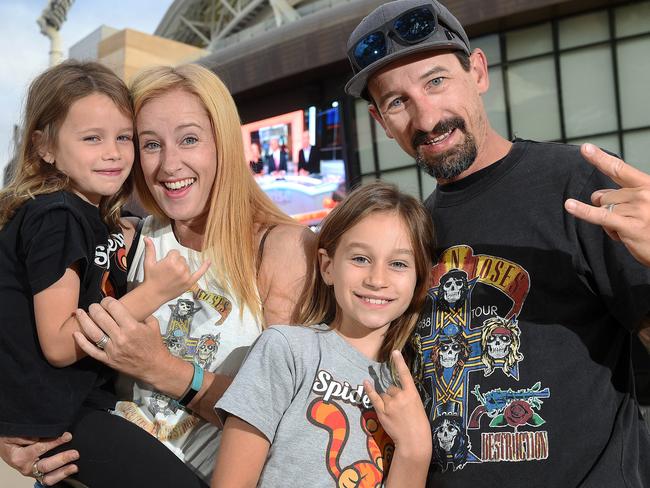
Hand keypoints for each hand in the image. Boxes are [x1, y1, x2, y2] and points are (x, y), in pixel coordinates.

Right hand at [0, 433, 77, 485]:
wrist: (4, 449)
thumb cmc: (8, 441)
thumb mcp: (14, 435)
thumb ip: (28, 436)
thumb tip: (43, 435)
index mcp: (20, 457)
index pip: (40, 448)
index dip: (55, 442)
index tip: (67, 436)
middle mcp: (26, 467)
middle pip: (46, 465)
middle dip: (62, 459)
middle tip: (74, 454)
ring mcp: (32, 472)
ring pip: (47, 477)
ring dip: (62, 472)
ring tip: (74, 467)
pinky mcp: (36, 474)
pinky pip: (47, 479)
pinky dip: (58, 476)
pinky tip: (68, 470)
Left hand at [73, 297, 169, 383]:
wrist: (154, 367)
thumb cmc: (155, 345)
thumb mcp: (154, 325)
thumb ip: (143, 314)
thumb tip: (132, 307)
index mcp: (132, 327)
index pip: (114, 308)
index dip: (108, 301)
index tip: (107, 301)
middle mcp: (120, 337)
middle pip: (101, 317)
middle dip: (95, 308)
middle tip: (93, 306)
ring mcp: (112, 350)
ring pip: (93, 332)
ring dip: (84, 320)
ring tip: (79, 312)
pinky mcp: (107, 360)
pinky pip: (91, 350)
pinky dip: (81, 342)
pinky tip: (75, 334)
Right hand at [141, 237, 209, 302]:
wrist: (153, 294)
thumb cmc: (150, 278)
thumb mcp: (149, 262)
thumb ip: (150, 249)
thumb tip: (147, 238)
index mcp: (170, 261)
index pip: (175, 253)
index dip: (169, 257)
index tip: (165, 264)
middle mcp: (179, 268)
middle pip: (181, 259)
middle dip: (175, 263)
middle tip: (167, 272)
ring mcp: (185, 275)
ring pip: (187, 265)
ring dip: (181, 269)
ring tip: (172, 277)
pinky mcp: (189, 282)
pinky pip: (199, 273)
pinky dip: (204, 267)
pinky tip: (208, 261)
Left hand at [363, 350, 430, 457]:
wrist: (414, 441)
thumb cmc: (419, 425)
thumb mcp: (418, 407)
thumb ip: (407, 397)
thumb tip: (396, 392)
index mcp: (412, 394)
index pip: (405, 375)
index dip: (399, 362)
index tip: (395, 352)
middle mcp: (400, 396)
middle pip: (392, 388)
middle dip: (394, 396)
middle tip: (400, 409)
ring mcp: (390, 404)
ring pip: (384, 395)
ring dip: (387, 401)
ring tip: (394, 414)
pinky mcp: (382, 411)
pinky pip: (374, 397)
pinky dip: (369, 390)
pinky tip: (365, 382)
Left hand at [565, 143, 649, 266]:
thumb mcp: (646, 205)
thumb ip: (623, 196)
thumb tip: (597, 196)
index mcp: (648, 185)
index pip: (619, 169)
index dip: (600, 158)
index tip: (585, 148)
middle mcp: (644, 194)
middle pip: (605, 196)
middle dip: (610, 210)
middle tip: (631, 222)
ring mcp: (637, 209)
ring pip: (604, 210)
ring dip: (611, 224)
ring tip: (631, 231)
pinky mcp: (630, 226)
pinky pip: (600, 216)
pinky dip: (583, 211)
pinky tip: (569, 205)